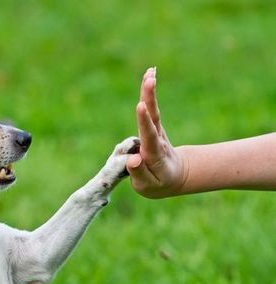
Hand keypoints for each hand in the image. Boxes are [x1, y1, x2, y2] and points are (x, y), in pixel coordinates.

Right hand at [126, 68, 188, 197]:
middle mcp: (157, 139)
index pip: (149, 137)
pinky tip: (149, 75)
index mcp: (154, 155)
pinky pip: (151, 108)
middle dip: (150, 99)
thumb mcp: (148, 186)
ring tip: (150, 72)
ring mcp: (157, 131)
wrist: (175, 176)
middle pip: (153, 117)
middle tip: (149, 80)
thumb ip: (140, 173)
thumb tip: (133, 159)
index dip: (144, 122)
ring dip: (150, 91)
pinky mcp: (154, 126)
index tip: (141, 106)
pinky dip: (149, 92)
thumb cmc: (158, 183)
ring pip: (153, 109)